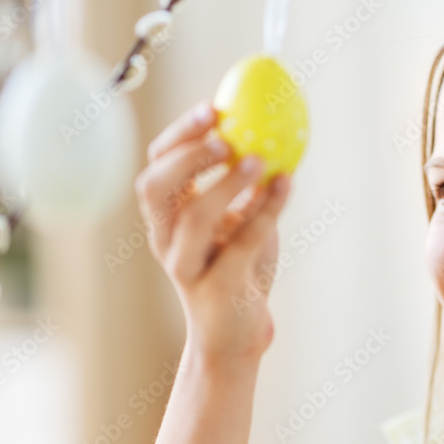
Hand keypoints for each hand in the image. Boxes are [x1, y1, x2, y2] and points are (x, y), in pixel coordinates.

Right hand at [134, 101, 292, 369]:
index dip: (179, 136)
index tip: (213, 109)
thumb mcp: (237, 220)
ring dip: (227, 183)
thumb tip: (269, 125)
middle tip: (226, 137)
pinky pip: (240, 243)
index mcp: (166, 218)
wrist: (238, 334)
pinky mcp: (216, 288)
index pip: (156, 166)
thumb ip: (243, 182)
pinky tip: (287, 184)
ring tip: (260, 160)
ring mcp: (186, 266)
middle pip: (155, 188)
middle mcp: (166, 240)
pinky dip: (266, 210)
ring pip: (193, 218)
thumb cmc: (238, 269)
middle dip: (187, 156)